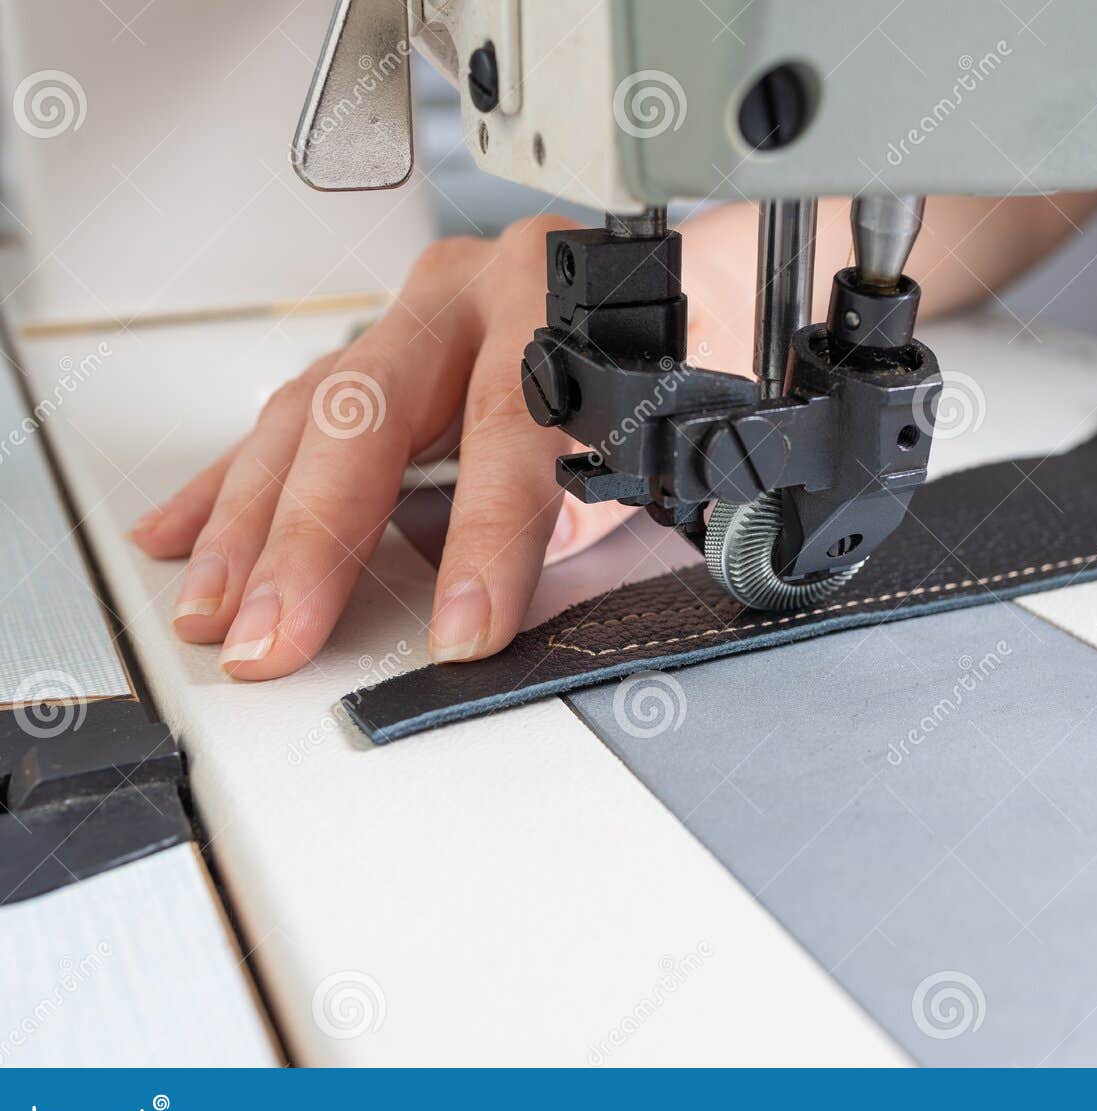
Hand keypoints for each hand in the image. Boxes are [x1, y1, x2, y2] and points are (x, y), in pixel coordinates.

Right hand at [130, 216, 740, 678]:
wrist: (706, 285)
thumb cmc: (695, 349)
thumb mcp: (673, 422)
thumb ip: (596, 497)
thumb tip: (516, 570)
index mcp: (558, 300)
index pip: (508, 428)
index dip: (486, 539)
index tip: (463, 629)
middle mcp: (473, 292)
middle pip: (366, 412)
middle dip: (308, 537)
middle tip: (274, 634)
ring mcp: (419, 315)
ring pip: (308, 412)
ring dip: (246, 520)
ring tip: (215, 606)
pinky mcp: (385, 345)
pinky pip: (294, 413)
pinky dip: (234, 483)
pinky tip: (185, 532)